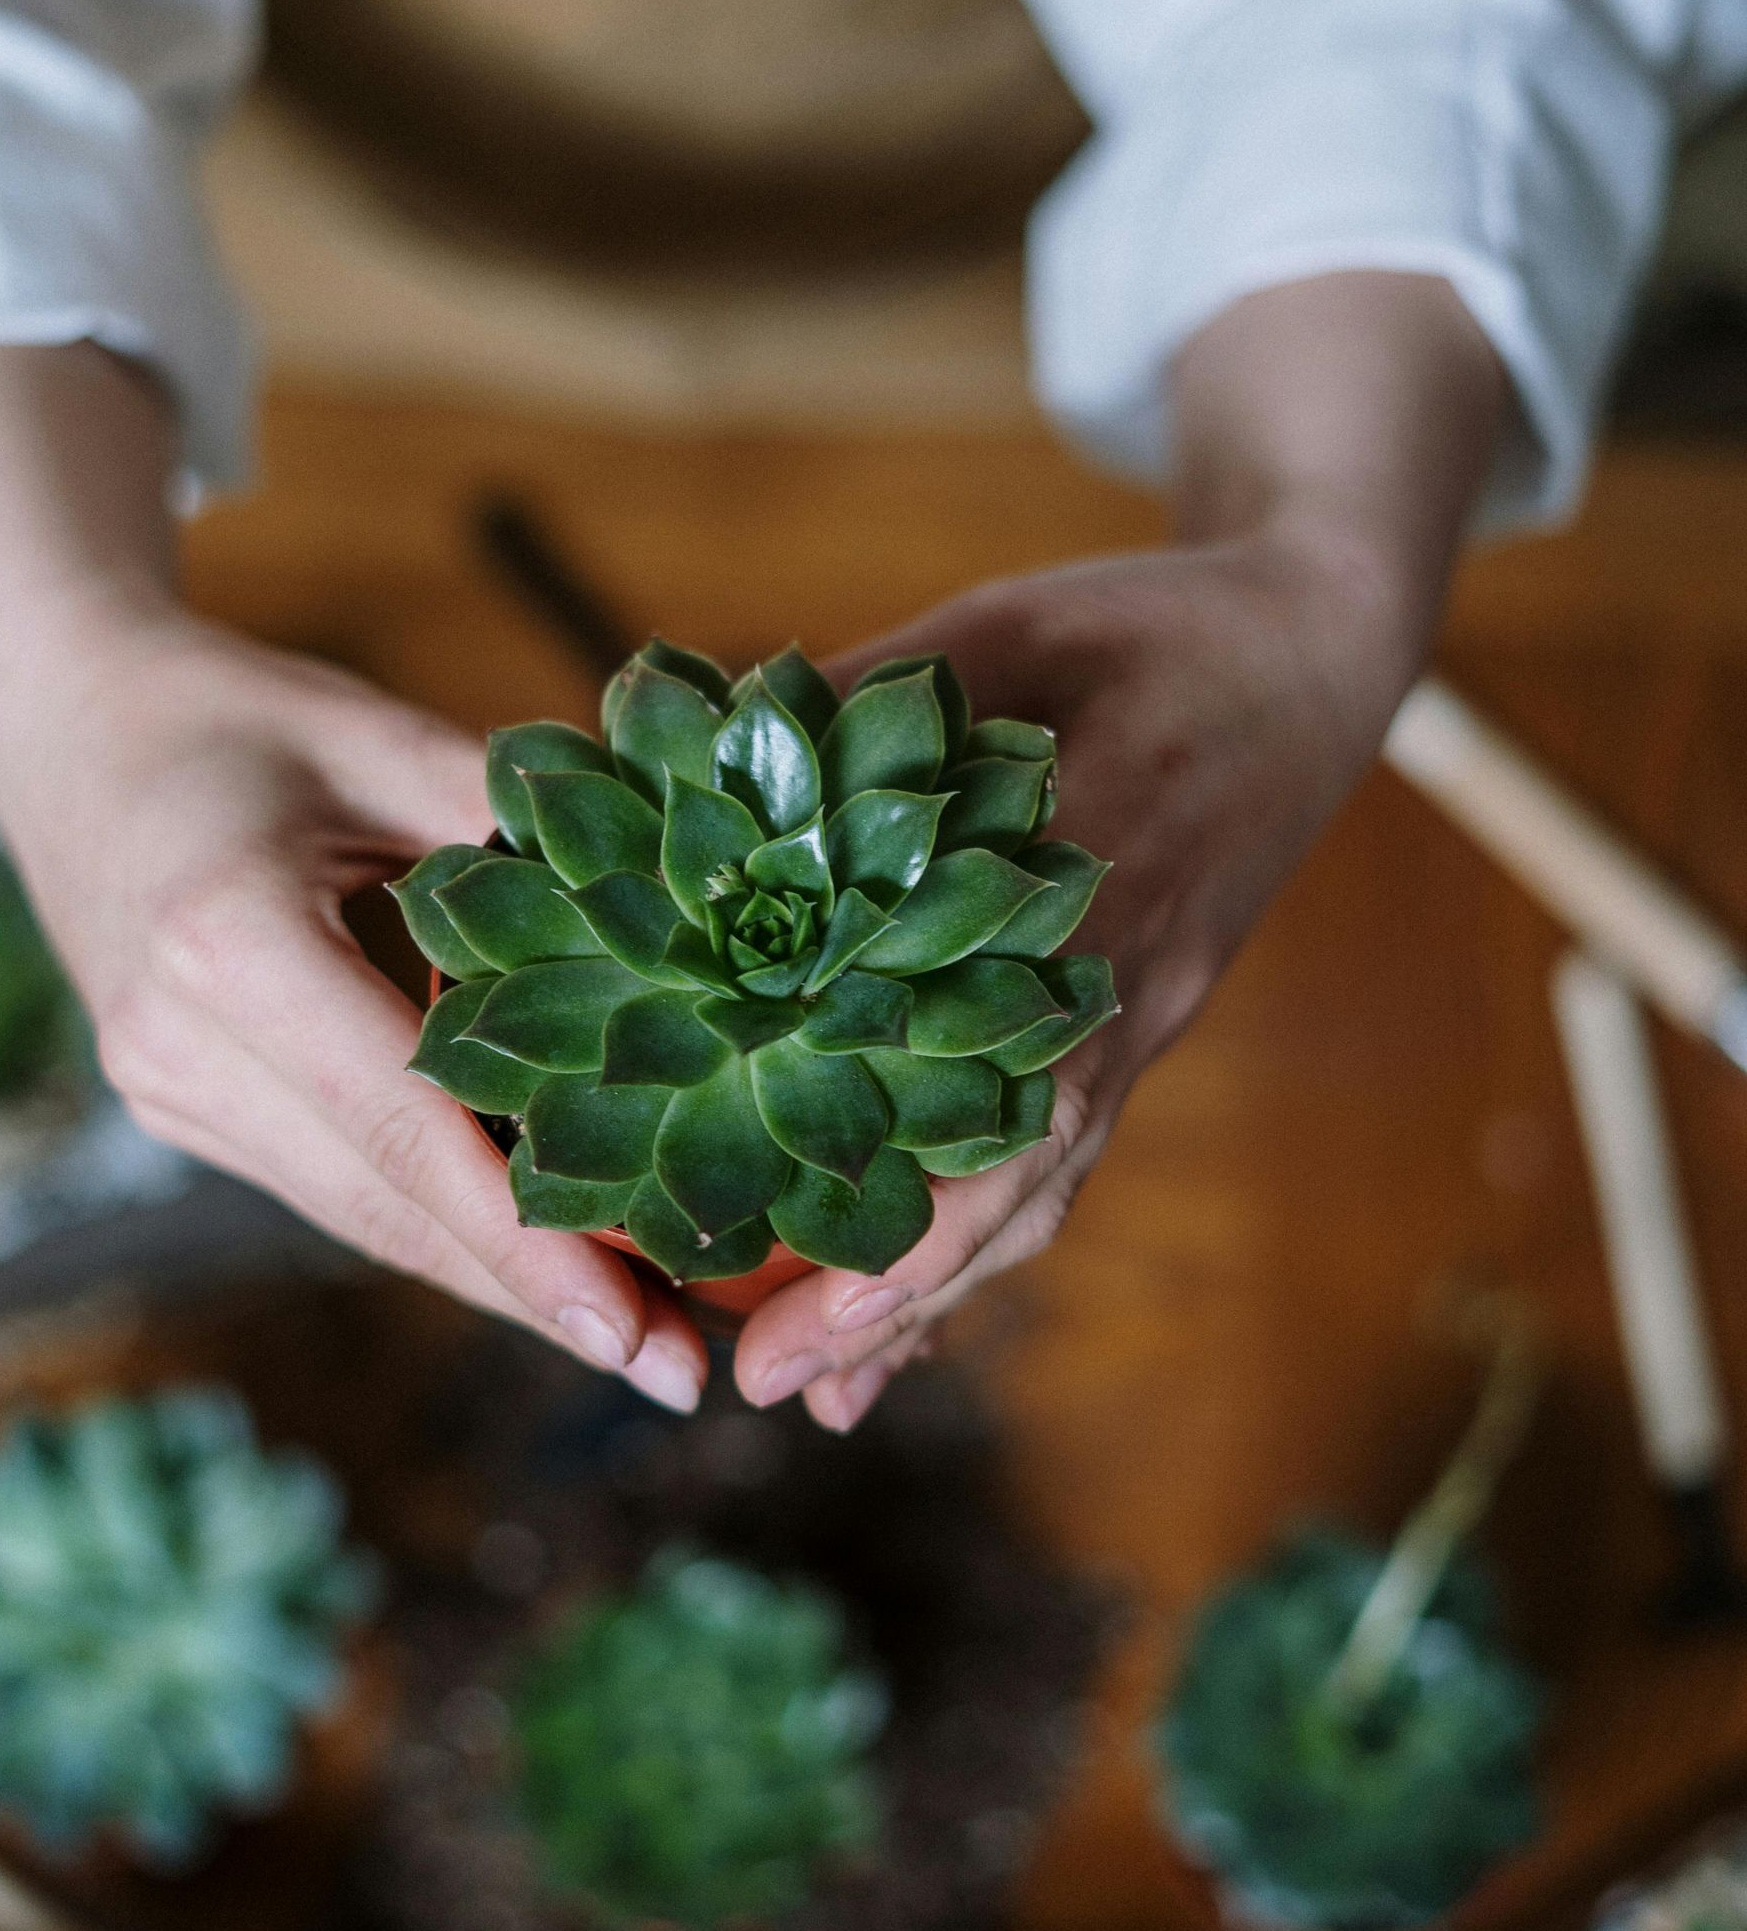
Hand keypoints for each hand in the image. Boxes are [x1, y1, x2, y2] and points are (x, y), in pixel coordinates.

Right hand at [7, 614, 710, 1409]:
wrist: (64, 727)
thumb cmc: (235, 715)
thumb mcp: (380, 732)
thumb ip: (513, 825)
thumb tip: (675, 915)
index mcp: (224, 941)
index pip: (402, 1125)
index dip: (523, 1238)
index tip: (632, 1325)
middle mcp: (179, 1044)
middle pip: (385, 1206)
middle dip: (534, 1295)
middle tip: (679, 1368)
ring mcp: (168, 1089)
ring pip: (359, 1215)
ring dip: (492, 1278)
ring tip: (640, 1333)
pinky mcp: (183, 1102)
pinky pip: (331, 1180)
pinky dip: (434, 1219)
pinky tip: (539, 1253)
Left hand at [728, 541, 1394, 1424]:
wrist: (1312, 652)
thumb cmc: (1148, 624)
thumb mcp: (997, 634)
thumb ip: (864, 707)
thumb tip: (701, 770)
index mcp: (1092, 875)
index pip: (997, 1068)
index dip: (913, 1192)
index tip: (802, 1283)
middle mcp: (1124, 975)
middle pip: (1020, 1171)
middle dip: (900, 1291)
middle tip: (762, 1388)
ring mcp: (1146, 1007)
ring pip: (1048, 1182)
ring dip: (942, 1293)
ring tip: (819, 1387)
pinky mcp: (1146, 1013)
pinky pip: (1070, 1143)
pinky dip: (992, 1230)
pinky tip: (923, 1299)